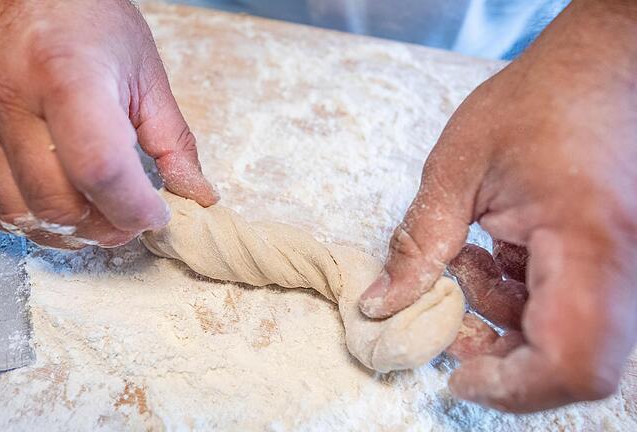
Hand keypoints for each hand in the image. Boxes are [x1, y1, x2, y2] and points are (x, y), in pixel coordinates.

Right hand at [0, 0, 217, 248]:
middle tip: (128, 217)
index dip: (134, 207)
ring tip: (93, 216)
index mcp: (70, 79)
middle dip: (105, 228)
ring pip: (16, 212)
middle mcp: (16, 102)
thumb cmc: (86, 18)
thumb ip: (173, 141)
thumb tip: (196, 195)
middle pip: (57, 202)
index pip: (100, 169)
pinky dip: (12, 220)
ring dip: (63, 232)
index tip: (156, 213)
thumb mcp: (145, 72)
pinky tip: (43, 206)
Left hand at [359, 0, 636, 411]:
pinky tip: (492, 254)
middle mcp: (621, 268)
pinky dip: (521, 299)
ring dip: (503, 319)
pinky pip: (570, 310)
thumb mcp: (458, 168)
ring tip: (468, 261)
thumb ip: (418, 243)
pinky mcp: (614, 261)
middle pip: (572, 363)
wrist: (602, 66)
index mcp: (587, 242)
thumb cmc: (536, 101)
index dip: (511, 387)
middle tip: (450, 320)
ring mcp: (624, 268)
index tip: (455, 375)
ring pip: (567, 340)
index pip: (571, 362)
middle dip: (501, 356)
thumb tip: (380, 306)